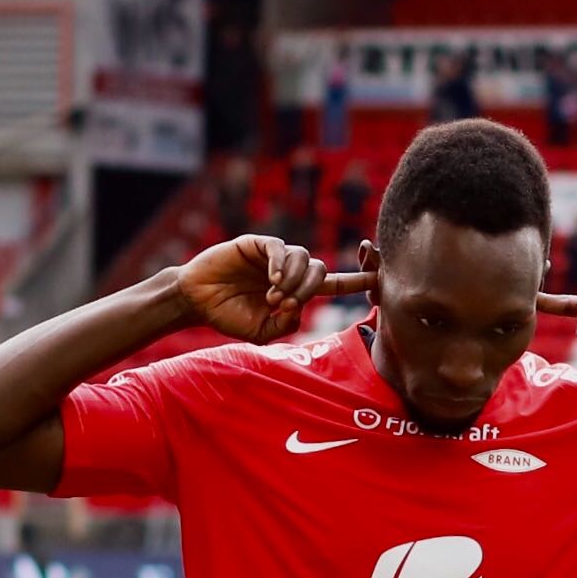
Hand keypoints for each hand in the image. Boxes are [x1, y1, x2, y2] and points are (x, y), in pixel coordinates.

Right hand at [174, 235, 375, 343]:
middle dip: (308, 290)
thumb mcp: (261, 332)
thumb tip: (299, 309)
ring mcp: (275, 256)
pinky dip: (281, 264)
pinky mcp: (258, 245)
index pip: (333, 284)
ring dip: (293, 281)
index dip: (357, 280)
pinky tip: (271, 279)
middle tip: (284, 305)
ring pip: (304, 258)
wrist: (196, 301)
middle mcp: (290, 271)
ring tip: (271, 297)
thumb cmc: (227, 316)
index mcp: (295, 291)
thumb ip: (285, 325)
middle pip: (320, 271)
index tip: (380, 277)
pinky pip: (281, 248)